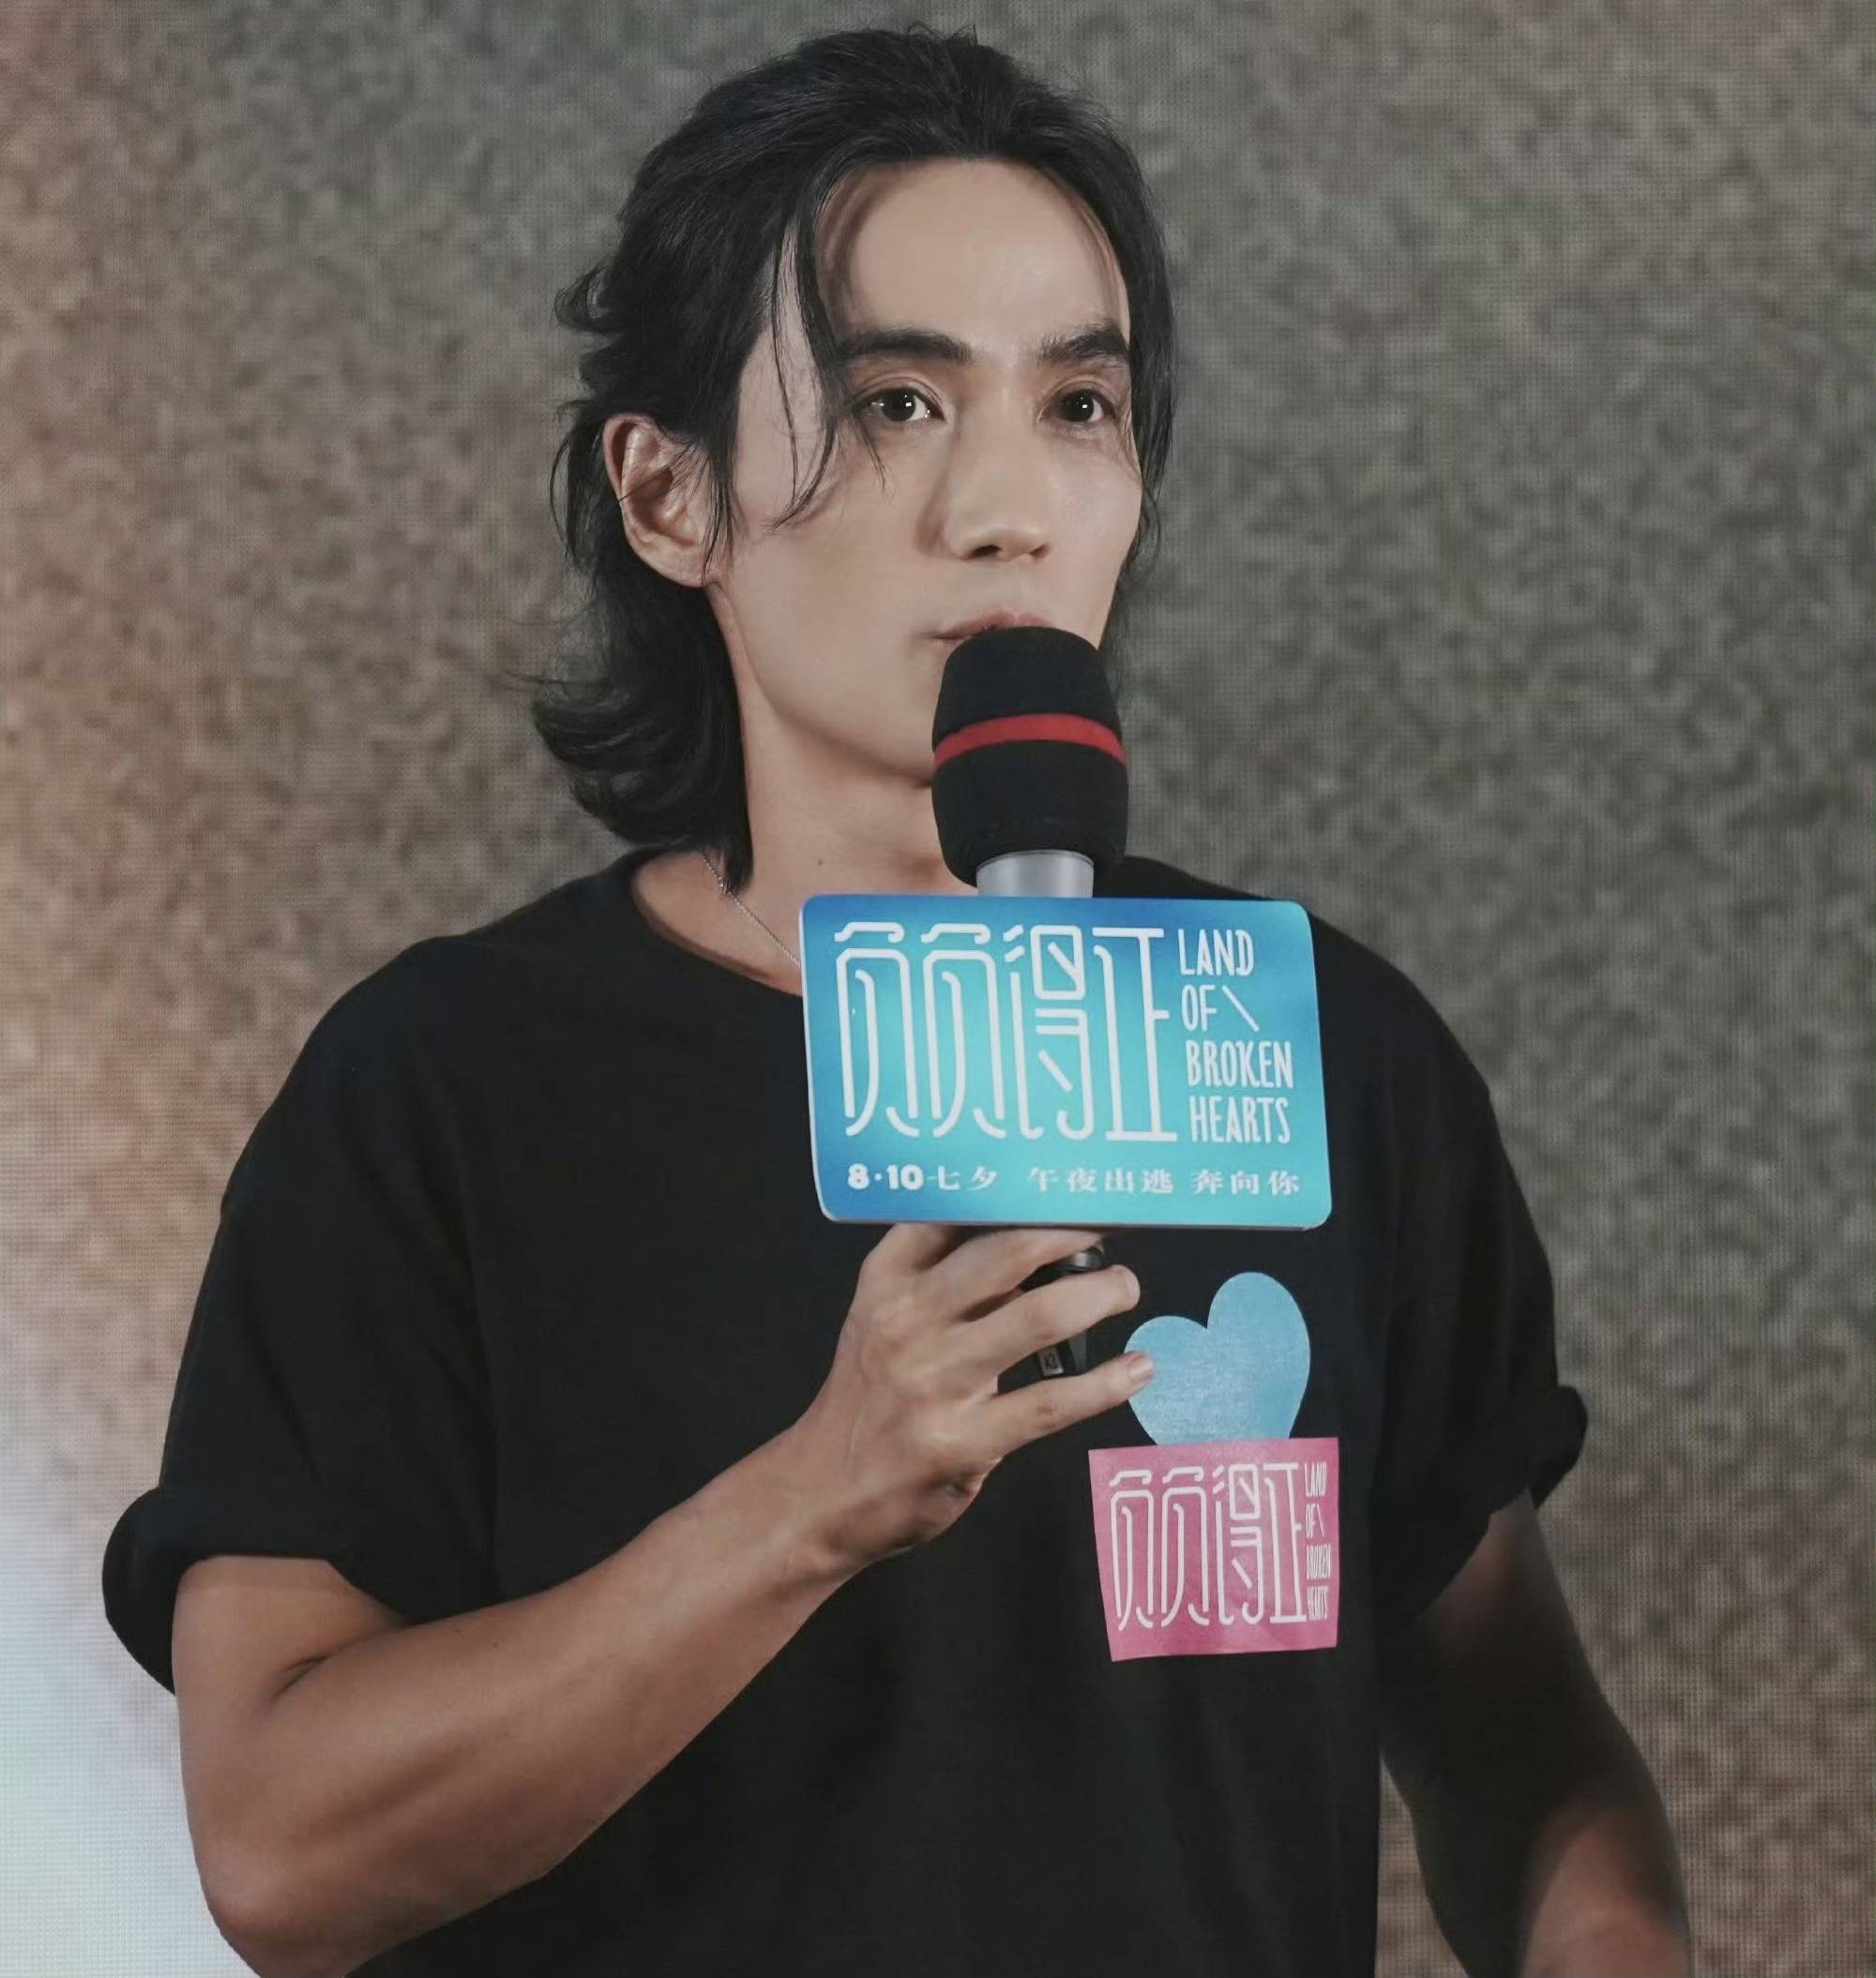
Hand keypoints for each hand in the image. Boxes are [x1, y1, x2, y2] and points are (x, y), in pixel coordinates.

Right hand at [785, 1222, 1151, 1574]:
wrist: (822, 1492)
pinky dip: (1106, 1383)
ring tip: (1126, 1288)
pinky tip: (1137, 1368)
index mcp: (888, 1281)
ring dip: (1100, 1294)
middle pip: (1009, 1251)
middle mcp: (908, 1320)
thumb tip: (1036, 1235)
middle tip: (1115, 1226)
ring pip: (1040, 1317)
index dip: (1019, 1190)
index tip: (1066, 1179)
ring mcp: (936, 1382)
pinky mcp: (964, 1442)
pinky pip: (1052, 1403)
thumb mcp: (885, 1319)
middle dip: (1075, 1232)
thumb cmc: (870, 1395)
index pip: (956, 1211)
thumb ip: (945, 1278)